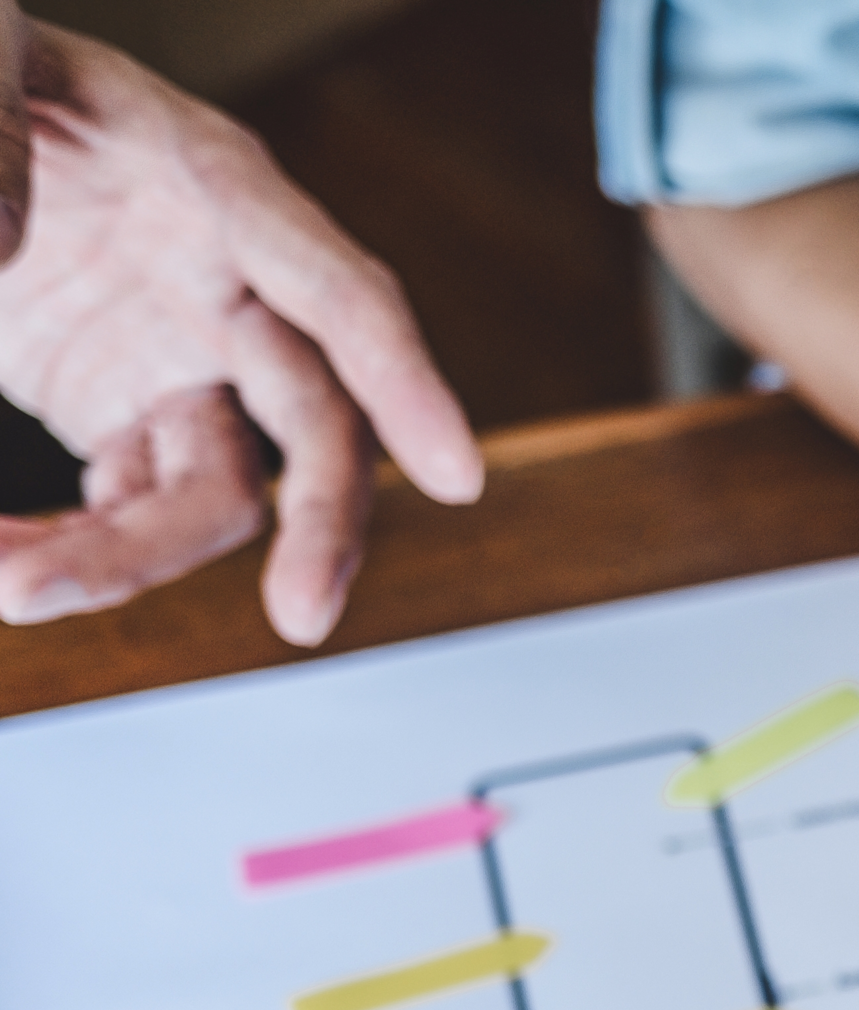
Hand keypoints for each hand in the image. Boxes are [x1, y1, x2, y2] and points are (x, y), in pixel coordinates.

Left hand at [0, 16, 478, 644]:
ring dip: (123, 560)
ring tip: (15, 584)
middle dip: (318, 529)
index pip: (342, 296)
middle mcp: (225, 290)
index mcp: (217, 188)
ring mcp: (177, 361)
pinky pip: (121, 508)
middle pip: (315, 433)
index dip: (408, 384)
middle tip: (300, 618)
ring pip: (211, 498)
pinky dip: (68, 548)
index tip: (460, 476)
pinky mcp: (116, 414)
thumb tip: (12, 242)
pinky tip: (7, 555)